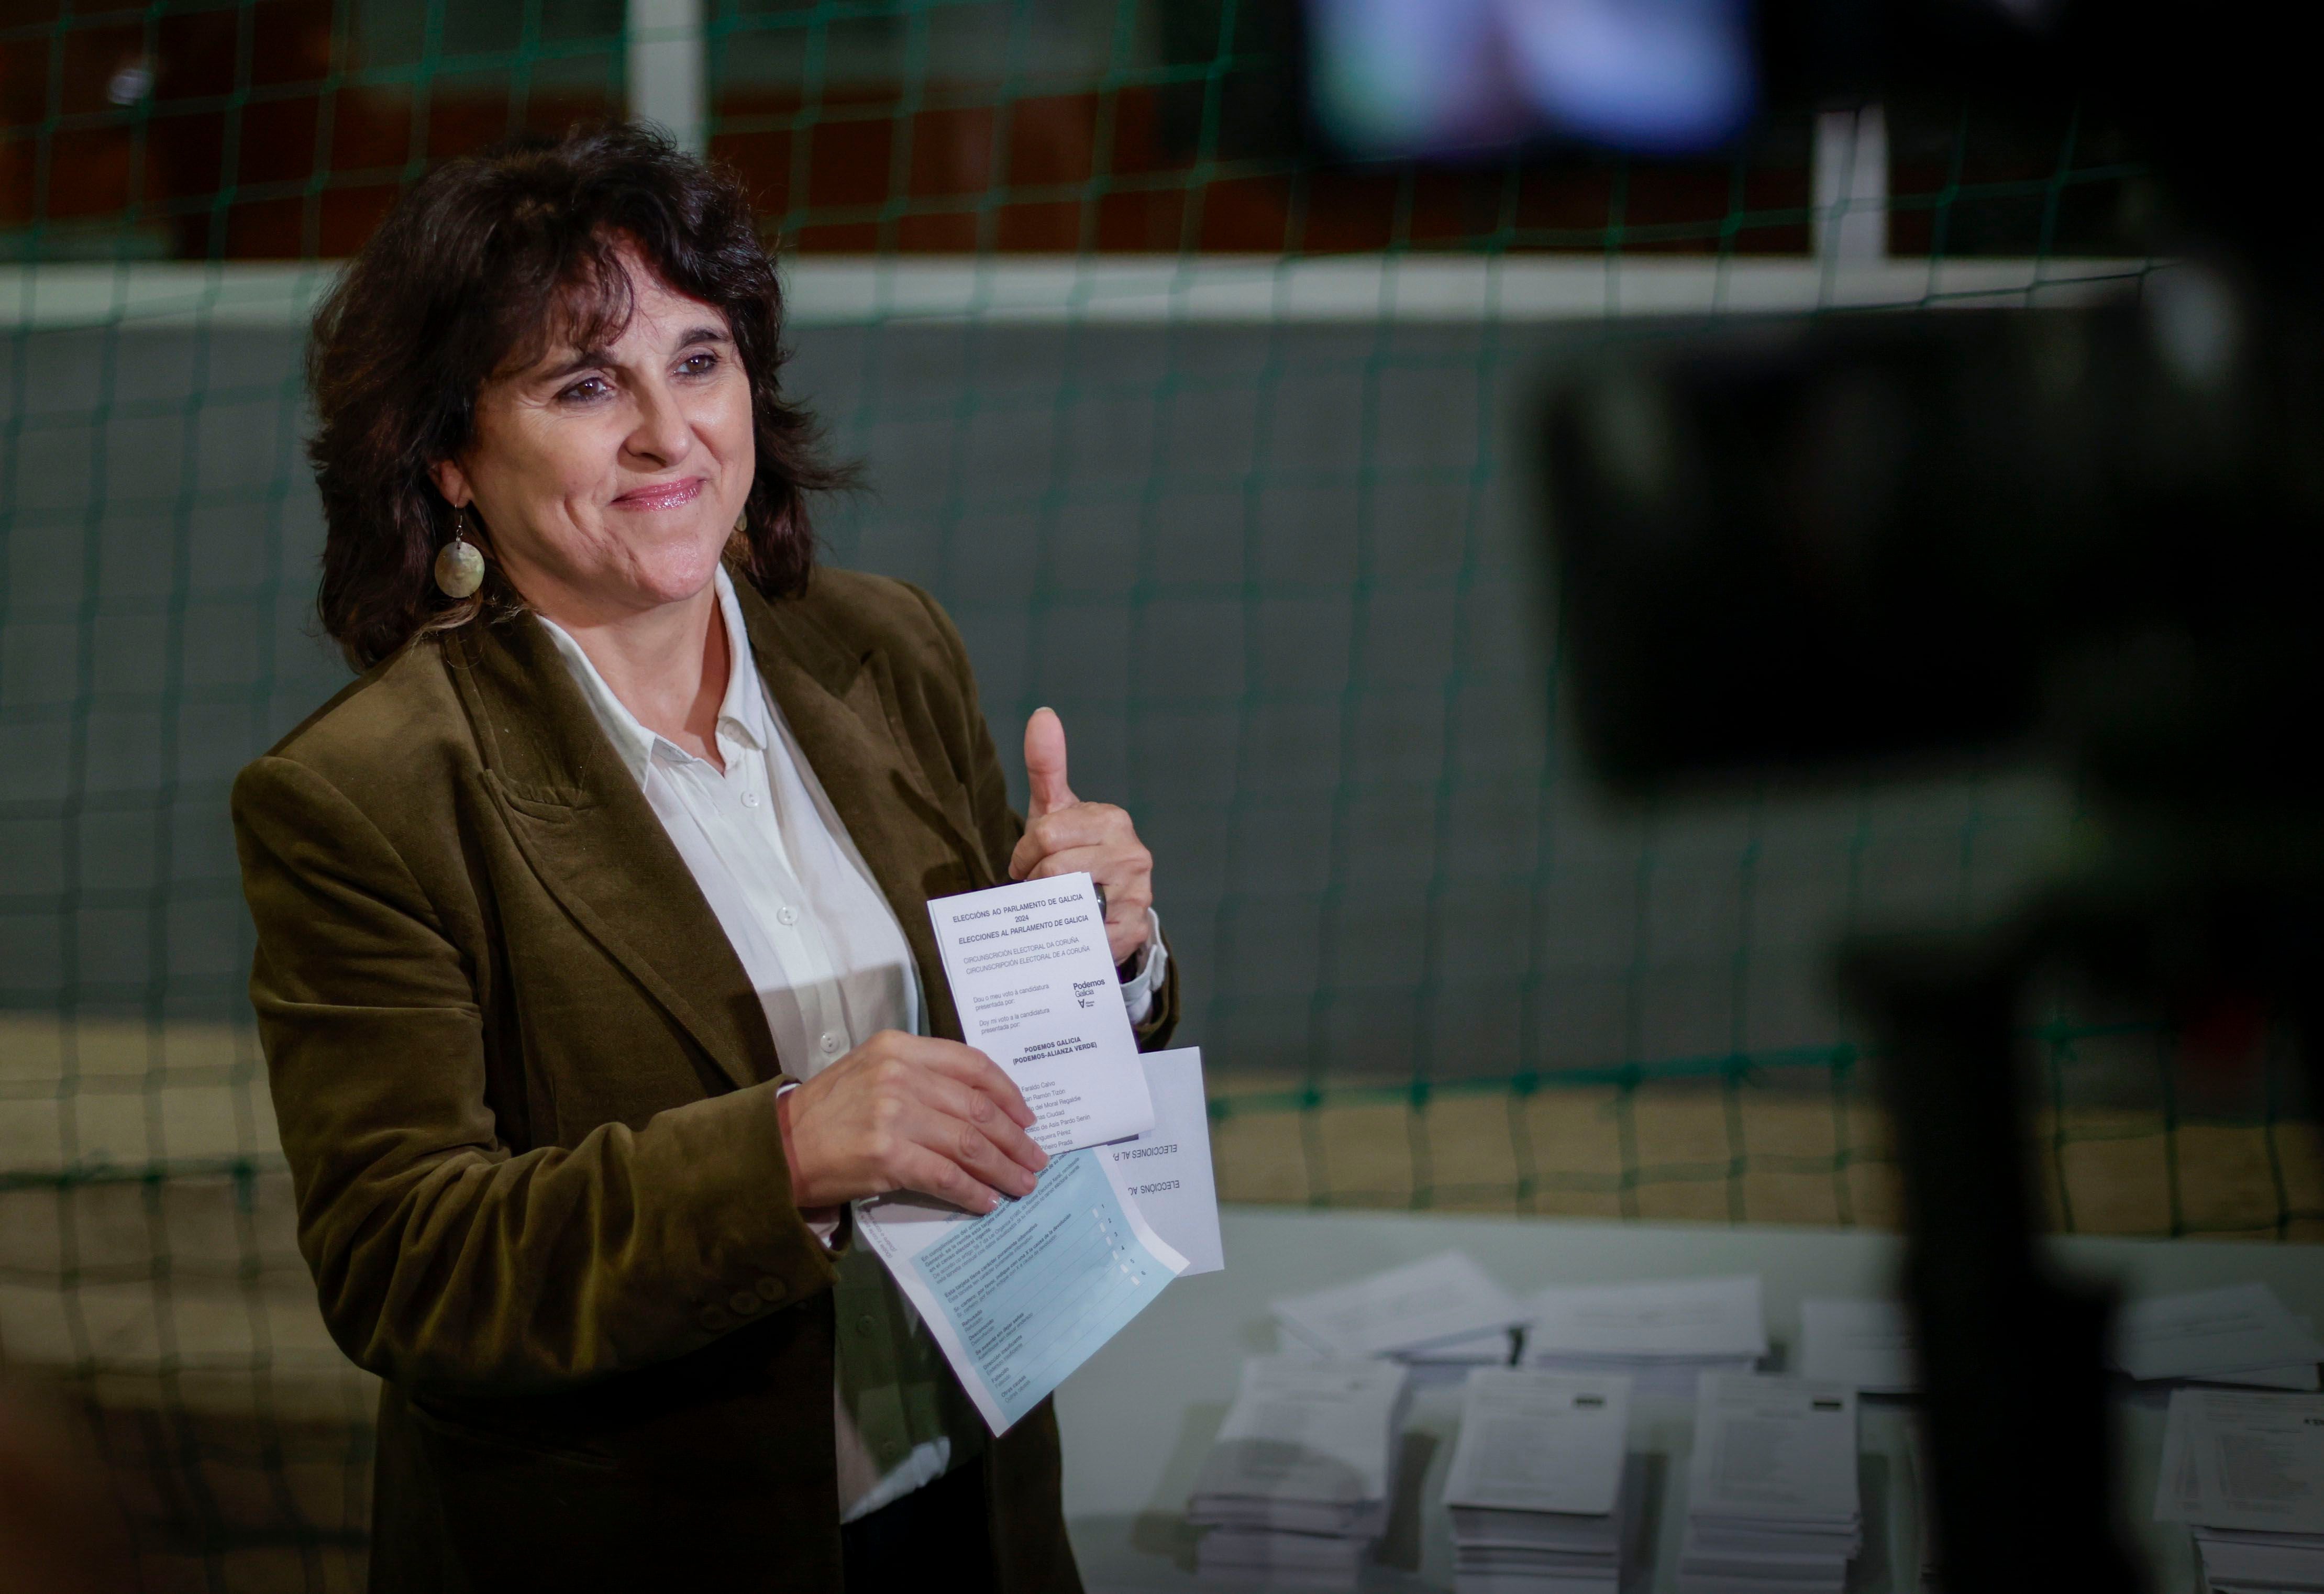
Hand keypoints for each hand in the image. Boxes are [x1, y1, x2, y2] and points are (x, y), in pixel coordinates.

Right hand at [774, 1031, 1047, 1214]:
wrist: (778, 1147)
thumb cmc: (827, 1113)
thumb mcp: (871, 1071)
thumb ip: (921, 1076)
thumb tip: (980, 1107)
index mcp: (899, 1048)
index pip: (972, 1065)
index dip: (1008, 1093)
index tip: (1027, 1117)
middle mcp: (899, 1075)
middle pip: (977, 1107)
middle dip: (1014, 1138)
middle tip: (1035, 1158)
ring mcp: (893, 1114)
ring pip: (969, 1142)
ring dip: (1002, 1167)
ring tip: (1022, 1184)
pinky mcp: (887, 1155)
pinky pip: (946, 1175)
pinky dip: (972, 1191)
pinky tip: (986, 1201)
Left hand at [1007, 707, 1154, 965]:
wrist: (1104, 906)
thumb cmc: (1072, 852)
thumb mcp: (1056, 810)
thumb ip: (1047, 765)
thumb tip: (1043, 714)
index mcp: (1112, 819)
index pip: (1046, 835)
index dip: (1025, 854)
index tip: (1028, 862)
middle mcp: (1133, 854)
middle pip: (1053, 869)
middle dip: (1034, 881)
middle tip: (1040, 886)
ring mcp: (1137, 894)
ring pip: (1065, 902)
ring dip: (1048, 907)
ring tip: (1055, 902)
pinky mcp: (1132, 930)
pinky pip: (1082, 935)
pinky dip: (1066, 934)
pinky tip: (1071, 926)